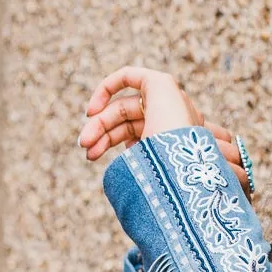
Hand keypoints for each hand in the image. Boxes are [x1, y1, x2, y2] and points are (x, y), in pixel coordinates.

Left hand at [79, 66, 251, 197]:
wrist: (186, 172)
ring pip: (123, 107)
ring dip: (99, 122)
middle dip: (101, 134)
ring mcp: (169, 101)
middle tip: (85, 151)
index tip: (91, 154)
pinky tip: (92, 109)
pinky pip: (129, 77)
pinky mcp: (161, 84)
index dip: (108, 140)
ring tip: (85, 143)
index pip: (132, 133)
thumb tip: (124, 194)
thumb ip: (136, 176)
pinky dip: (107, 87)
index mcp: (171, 138)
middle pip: (126, 121)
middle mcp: (172, 118)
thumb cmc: (169, 186)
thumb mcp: (147, 182)